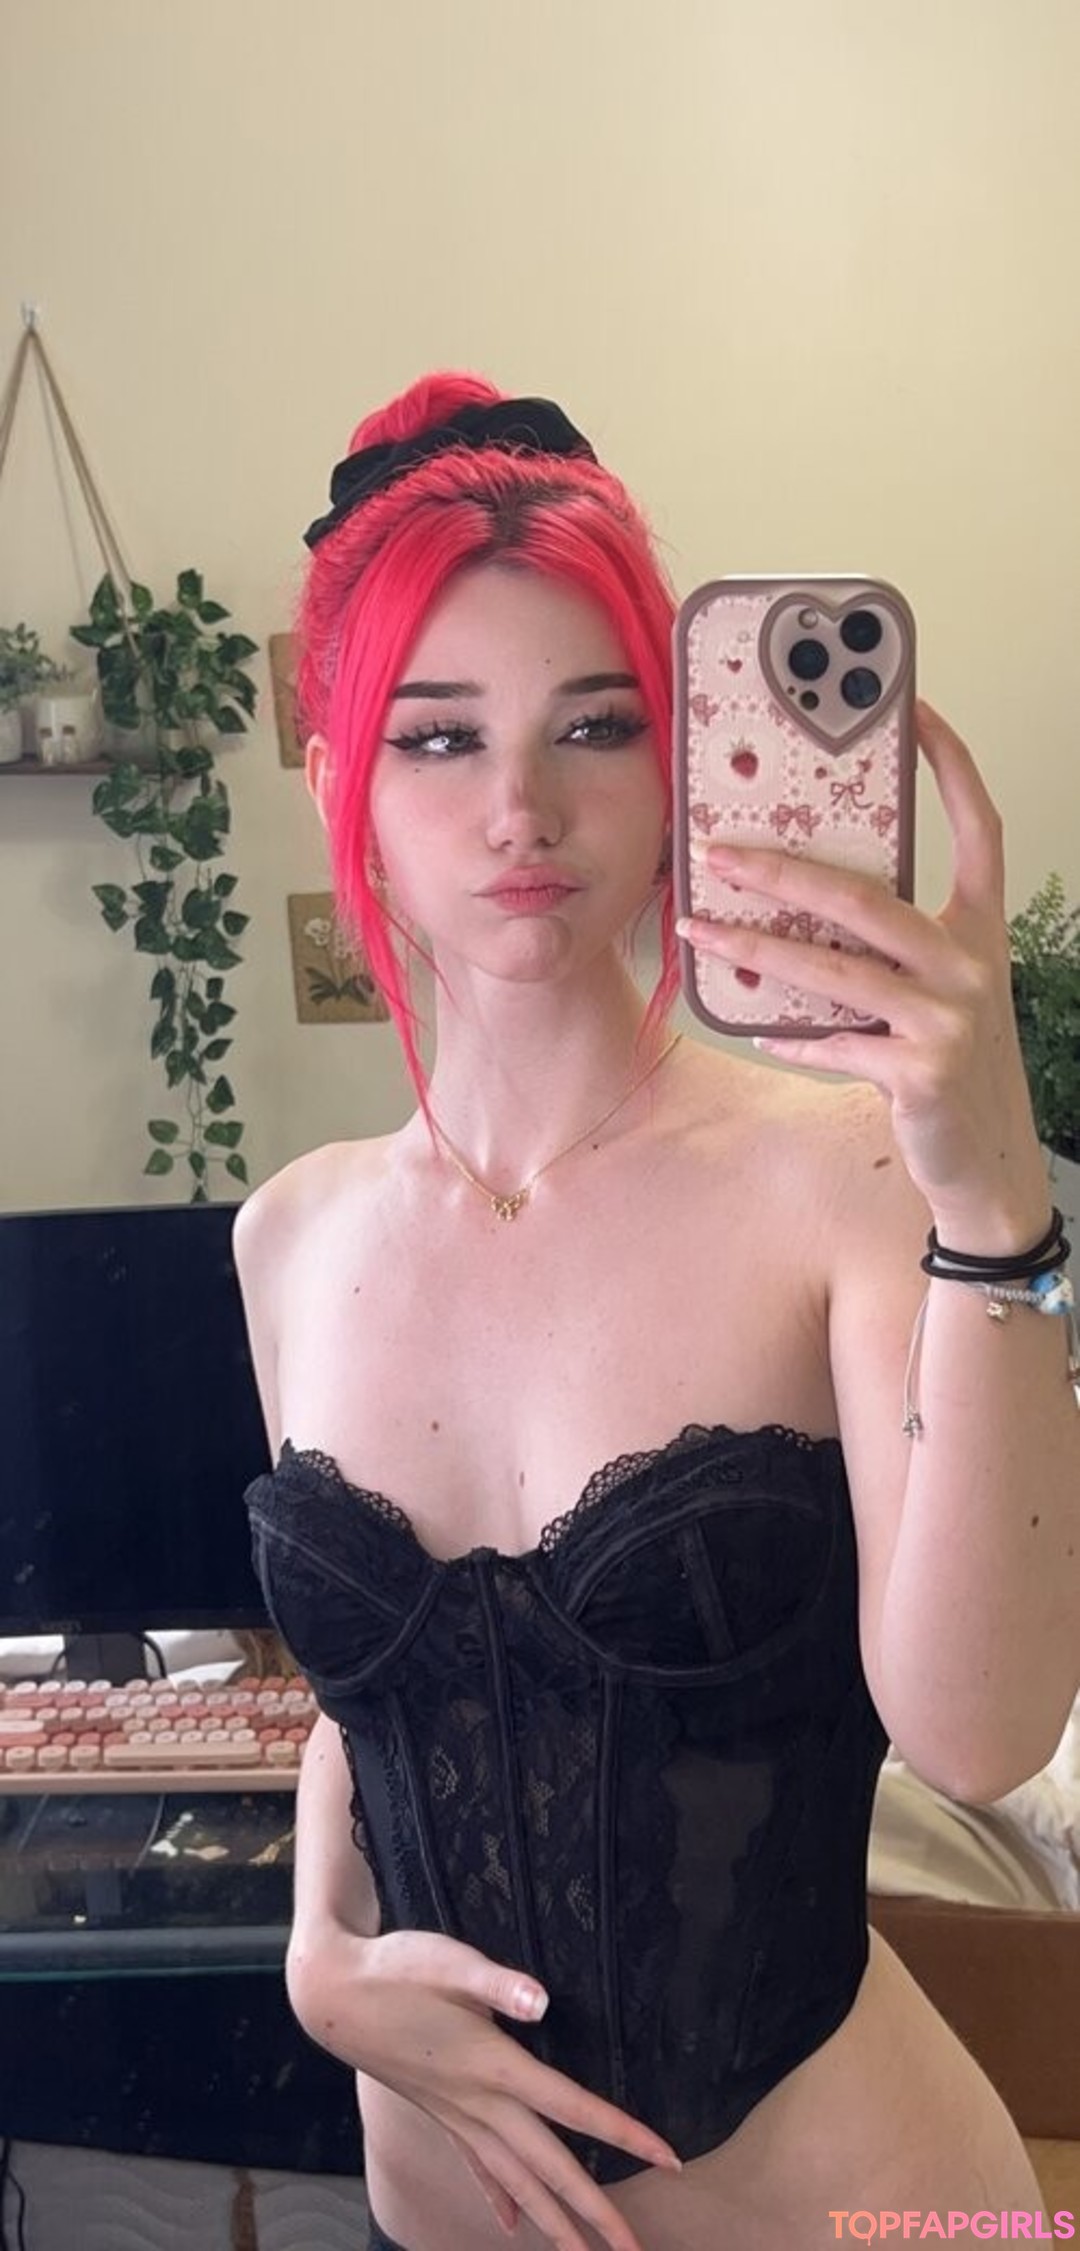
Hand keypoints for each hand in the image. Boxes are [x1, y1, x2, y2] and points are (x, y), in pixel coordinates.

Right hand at [286, 1925, 681, 2250]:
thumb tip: (542, 2000)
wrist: (332, 1995)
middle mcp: (479, 2104)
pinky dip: (501, 2197)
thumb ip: (496, 1984)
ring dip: (553, 2221)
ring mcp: (457, 2115)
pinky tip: (514, 2224)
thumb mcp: (448, 1961)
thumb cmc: (395, 1969)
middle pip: (548, 2168)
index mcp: (493, 2067)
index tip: (670, 2159)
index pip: (572, 2108)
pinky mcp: (440, 2112)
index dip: (624, 2134)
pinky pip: (479, 2167)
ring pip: (516, 2181)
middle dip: (593, 2215)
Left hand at [675, 697, 1049, 1238]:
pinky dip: (791, 1039)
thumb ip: (891, 948)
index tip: (915, 709)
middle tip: (716, 849)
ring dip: (756, 949)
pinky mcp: (922, 1072)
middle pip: (865, 897)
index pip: (978, 828)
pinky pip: (835, 1043)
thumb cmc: (952, 1065)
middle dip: (781, 871)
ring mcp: (949, 1019)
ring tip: (698, 928)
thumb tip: (797, 900)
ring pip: (834, 969)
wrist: (988, 1161)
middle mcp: (971, 963)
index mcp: (981, 929)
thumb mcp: (938, 993)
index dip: (951, 765)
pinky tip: (756, 1031)